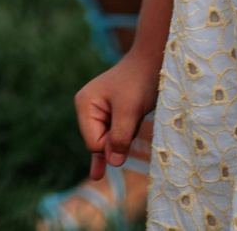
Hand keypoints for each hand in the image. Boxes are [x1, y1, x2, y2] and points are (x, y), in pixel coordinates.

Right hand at [74, 47, 159, 179]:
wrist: (152, 63)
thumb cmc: (140, 83)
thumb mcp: (130, 110)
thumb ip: (120, 137)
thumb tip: (113, 162)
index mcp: (84, 105)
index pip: (93, 143)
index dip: (113, 144)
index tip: (129, 128)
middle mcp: (86, 108)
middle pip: (99, 144)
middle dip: (117, 141)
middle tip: (132, 118)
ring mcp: (96, 112)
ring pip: (108, 142)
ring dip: (123, 138)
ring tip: (130, 121)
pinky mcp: (109, 115)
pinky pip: (107, 139)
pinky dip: (107, 153)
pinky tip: (97, 173)